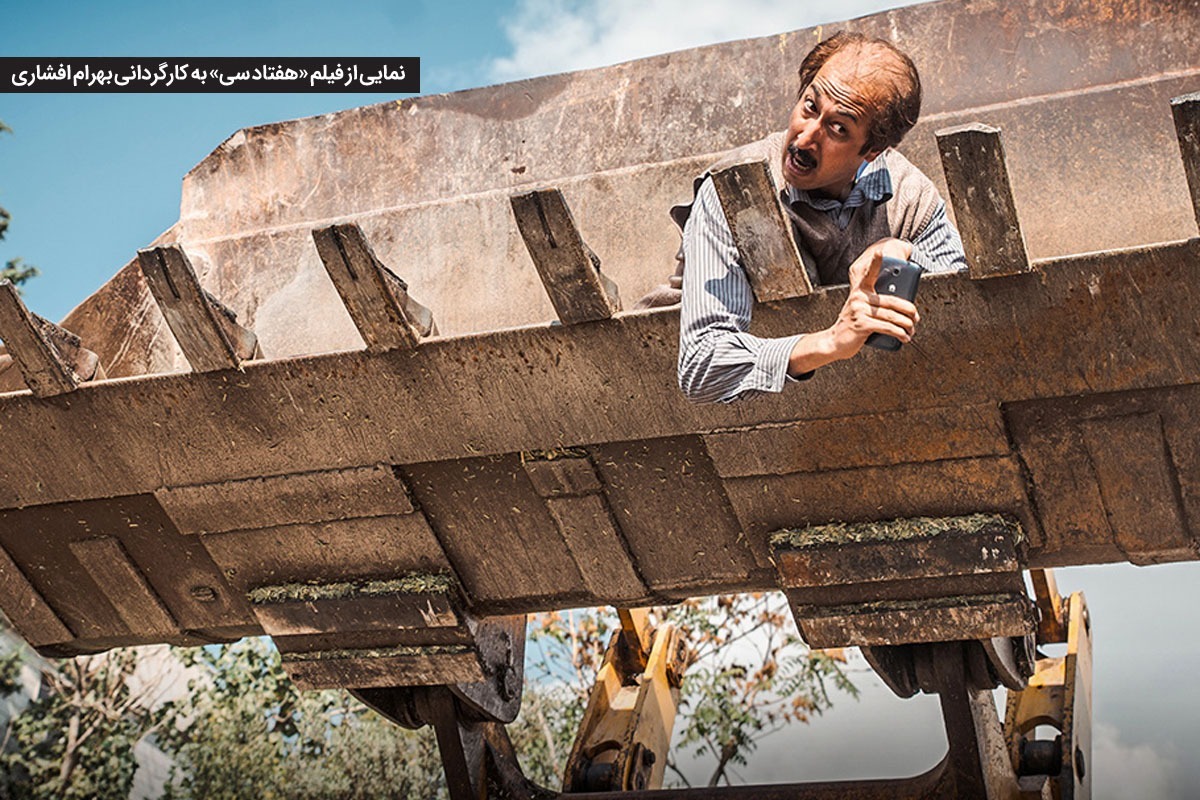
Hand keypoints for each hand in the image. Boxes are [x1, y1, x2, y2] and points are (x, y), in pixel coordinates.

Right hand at [826, 238, 918, 359]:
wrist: (835, 341)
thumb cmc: (854, 324)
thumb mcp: (860, 308)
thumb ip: (873, 302)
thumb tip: (899, 304)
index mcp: (859, 290)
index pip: (869, 273)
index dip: (875, 262)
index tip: (881, 251)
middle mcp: (859, 298)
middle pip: (892, 301)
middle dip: (909, 311)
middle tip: (916, 318)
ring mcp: (859, 311)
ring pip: (892, 316)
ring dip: (907, 325)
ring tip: (912, 330)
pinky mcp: (862, 325)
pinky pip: (887, 327)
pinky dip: (899, 333)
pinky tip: (905, 338)